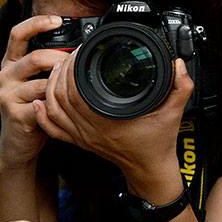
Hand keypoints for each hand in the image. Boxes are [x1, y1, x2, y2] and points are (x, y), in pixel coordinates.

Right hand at [0, 15, 70, 168]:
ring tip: (73, 91)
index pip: (18, 34)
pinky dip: (58, 105)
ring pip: (43, 83)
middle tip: (76, 68)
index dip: (37, 23)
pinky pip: (43, 104)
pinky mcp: (15, 113)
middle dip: (61, 61)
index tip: (58, 20)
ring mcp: (7, 95)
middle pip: (35, 58)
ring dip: (62, 87)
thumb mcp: (35, 82)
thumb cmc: (33, 109)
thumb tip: (75, 48)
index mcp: (10, 63)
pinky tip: (64, 108)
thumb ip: (46, 66)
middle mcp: (5, 75)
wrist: (17, 144)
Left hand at [35, 52, 192, 185]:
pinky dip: (43, 115)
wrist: (150, 169)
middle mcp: (91, 130)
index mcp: (109, 121)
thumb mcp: (175, 112)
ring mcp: (83, 137)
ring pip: (53, 110)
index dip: (74, 69)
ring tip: (57, 69)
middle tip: (69, 56)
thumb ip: (181, 87)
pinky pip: (54, 128)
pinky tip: (40, 102)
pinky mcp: (80, 141)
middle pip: (60, 97)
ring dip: (50, 87)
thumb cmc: (159, 143)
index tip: (82, 52)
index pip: (77, 91)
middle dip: (60, 72)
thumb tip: (178, 65)